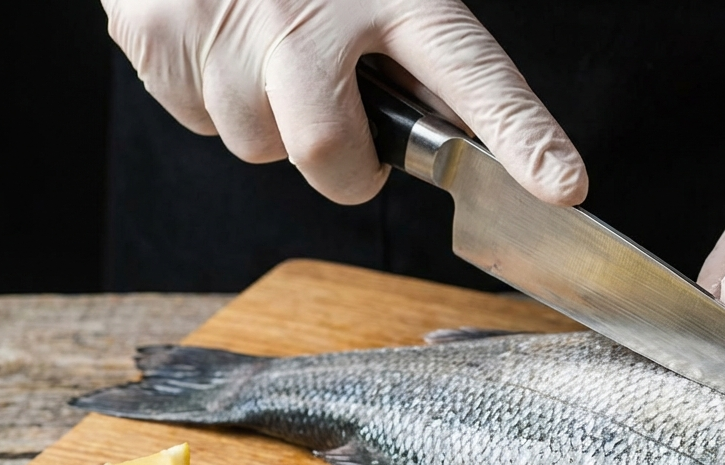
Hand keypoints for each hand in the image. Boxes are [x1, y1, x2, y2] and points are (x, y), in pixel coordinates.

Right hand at [103, 0, 586, 205]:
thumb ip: (422, 48)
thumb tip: (465, 128)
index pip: (474, 76)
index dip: (521, 137)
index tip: (562, 187)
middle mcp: (318, 14)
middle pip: (333, 156)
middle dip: (342, 168)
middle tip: (345, 131)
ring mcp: (235, 28)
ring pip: (257, 146)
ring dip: (268, 121)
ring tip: (267, 51)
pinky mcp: (163, 35)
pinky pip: (194, 118)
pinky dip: (208, 96)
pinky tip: (222, 41)